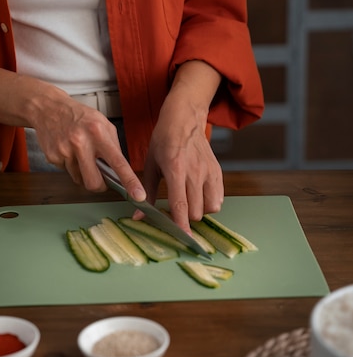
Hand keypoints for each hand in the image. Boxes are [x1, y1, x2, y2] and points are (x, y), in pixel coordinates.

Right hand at [0, 63, 145, 200]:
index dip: (129, 181)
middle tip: (101, 178)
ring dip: (84, 173)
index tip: (138, 196)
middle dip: (100, 186)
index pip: (117, 162)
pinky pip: (68, 172)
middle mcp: (80, 142)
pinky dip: (71, 166)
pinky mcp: (52, 157)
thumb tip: (121, 171)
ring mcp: (64, 151)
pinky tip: (68, 151)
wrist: (48, 108)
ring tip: (80, 153)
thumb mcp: (103, 124)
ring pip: (80, 179)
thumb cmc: (80, 116)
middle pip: (94, 182)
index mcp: (98, 132)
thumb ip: (114, 147)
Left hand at [138, 60, 223, 232]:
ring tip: (187, 201)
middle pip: (196, 212)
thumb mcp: (150, 165)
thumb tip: (138, 216)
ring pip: (210, 208)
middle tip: (175, 210)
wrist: (184, 118)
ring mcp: (209, 172)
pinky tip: (198, 196)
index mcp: (175, 169)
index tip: (183, 238)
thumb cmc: (163, 140)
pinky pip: (218, 199)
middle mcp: (195, 172)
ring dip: (198, 211)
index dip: (181, 224)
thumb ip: (146, 193)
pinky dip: (209, 203)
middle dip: (185, 217)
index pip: (180, 204)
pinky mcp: (218, 171)